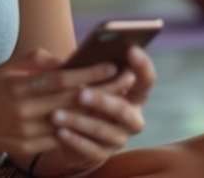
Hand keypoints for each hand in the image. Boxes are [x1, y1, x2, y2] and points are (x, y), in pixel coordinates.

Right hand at [0, 49, 117, 156]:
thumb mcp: (7, 66)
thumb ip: (37, 60)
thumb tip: (67, 59)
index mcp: (19, 88)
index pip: (60, 80)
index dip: (87, 73)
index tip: (111, 65)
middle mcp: (23, 112)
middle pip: (70, 101)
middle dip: (101, 91)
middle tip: (126, 81)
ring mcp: (26, 133)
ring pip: (69, 123)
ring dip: (96, 112)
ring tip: (120, 101)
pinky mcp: (28, 148)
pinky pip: (60, 139)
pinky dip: (80, 130)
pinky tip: (98, 121)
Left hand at [48, 47, 154, 166]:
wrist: (77, 130)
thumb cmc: (82, 94)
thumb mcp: (84, 78)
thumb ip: (83, 66)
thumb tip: (66, 58)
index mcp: (134, 95)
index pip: (146, 80)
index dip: (142, 66)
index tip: (130, 49)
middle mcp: (132, 118)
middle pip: (124, 110)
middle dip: (103, 101)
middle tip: (80, 94)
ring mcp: (119, 138)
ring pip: (103, 131)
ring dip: (80, 122)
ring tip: (56, 115)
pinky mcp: (102, 155)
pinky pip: (90, 150)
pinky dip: (74, 140)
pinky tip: (59, 131)